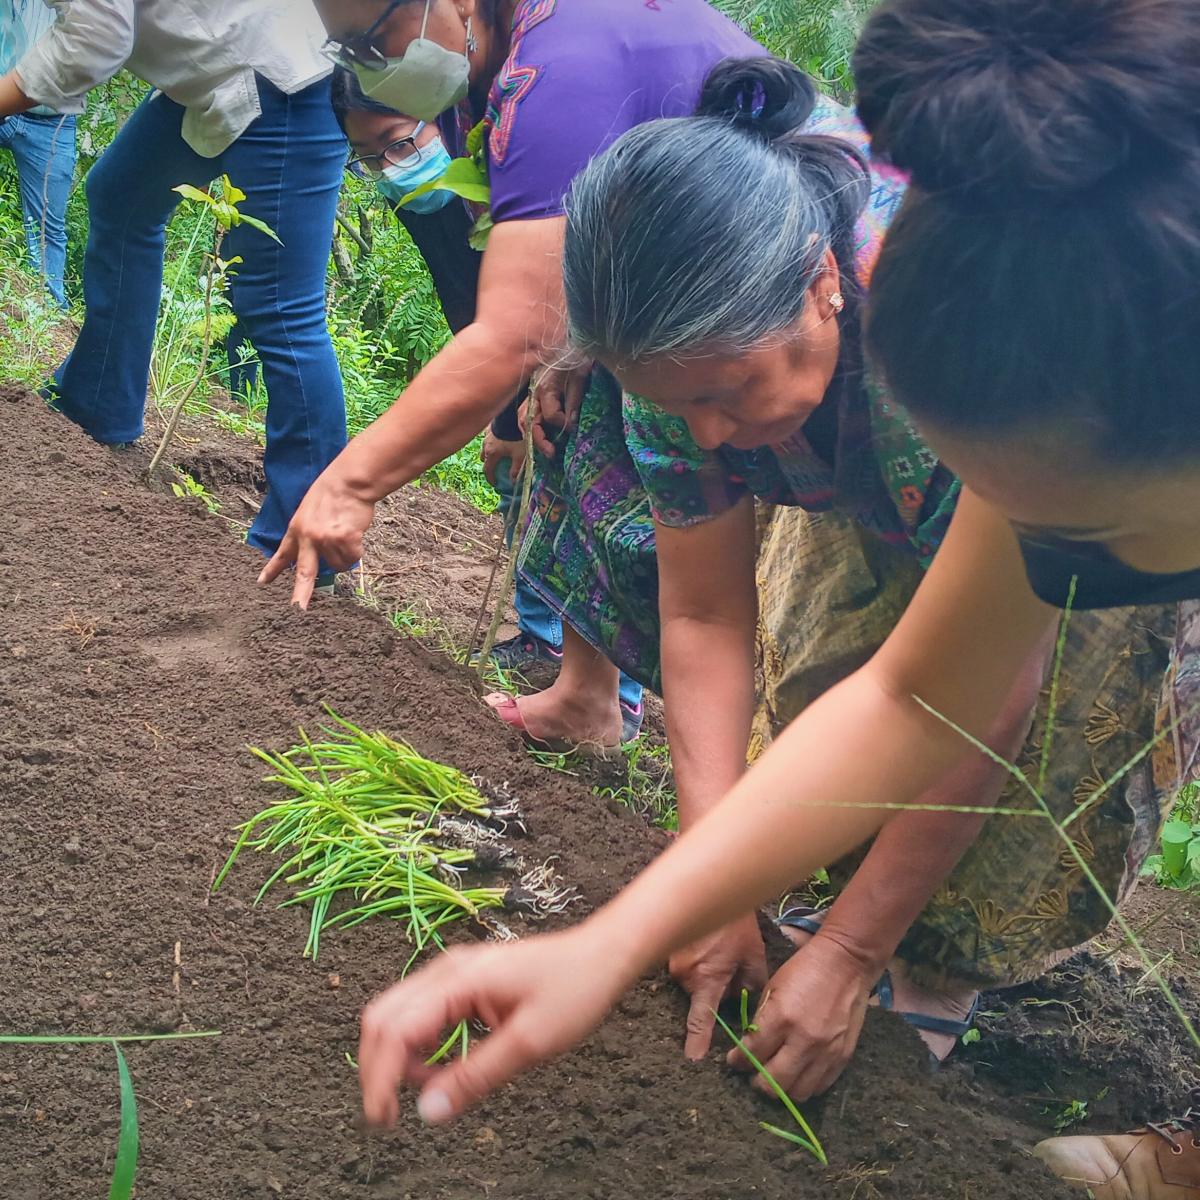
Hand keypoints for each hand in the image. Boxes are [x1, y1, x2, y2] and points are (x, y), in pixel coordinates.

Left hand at [258, 470, 375, 607]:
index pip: (282, 554)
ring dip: (345, 555)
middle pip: (305, 573)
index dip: (273, 570)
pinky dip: (356, 550)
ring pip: (339, 565)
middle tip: (297, 610)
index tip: (262, 583)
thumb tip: (318, 560)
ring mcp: (326, 540)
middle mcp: (308, 537)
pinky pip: (353, 558)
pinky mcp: (344, 539)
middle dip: (300, 594)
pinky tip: (354, 533)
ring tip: (346, 534)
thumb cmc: (332, 495)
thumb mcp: (310, 513)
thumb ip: (309, 535)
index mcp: (296, 530)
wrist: (348, 482)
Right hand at [359, 926, 634, 1127]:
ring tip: (427, 1093)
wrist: (603, 954)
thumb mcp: (529, 1043)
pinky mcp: (463, 980)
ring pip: (398, 1014)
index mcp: (458, 980)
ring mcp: (453, 971)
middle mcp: (447, 970)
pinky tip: (440, 1070)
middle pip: (383, 1018)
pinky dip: (418, 1045)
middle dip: (378, 1069)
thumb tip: (427, 1112)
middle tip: (390, 1116)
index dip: (380, 1080)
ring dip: (398, 1058)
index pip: (395, 1031)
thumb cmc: (574, 990)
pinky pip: (422, 1013)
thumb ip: (475, 1077)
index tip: (383, 1122)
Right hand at [481, 428, 525, 487]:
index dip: (490, 478)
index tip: (495, 483)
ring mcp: (486, 435)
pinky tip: (499, 439)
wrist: (513, 416)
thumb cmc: (517, 437)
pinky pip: (489, 437)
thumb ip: (516, 469)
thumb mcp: (519, 455)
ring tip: (497, 453)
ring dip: (489, 452)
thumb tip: (513, 482)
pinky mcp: (491, 426)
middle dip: (489, 464)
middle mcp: (485, 445)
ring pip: (485, 447)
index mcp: (491, 454)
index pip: (487, 470)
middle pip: (484, 458)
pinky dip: (492, 441)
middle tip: (495, 468)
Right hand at [526, 361, 590, 456]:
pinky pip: (527, 415)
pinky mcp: (533, 396)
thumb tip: (571, 424)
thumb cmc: (575, 358)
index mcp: (545, 389)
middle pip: (529, 422)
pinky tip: (540, 437)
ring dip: (533, 436)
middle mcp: (534, 394)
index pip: (550, 415)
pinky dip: (531, 428)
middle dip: (539, 440)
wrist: (569, 343)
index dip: (563, 423)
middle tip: (552, 453)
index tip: (574, 426)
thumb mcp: (579, 378)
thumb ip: (574, 401)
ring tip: (546, 449)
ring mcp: (531, 395)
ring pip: (523, 420)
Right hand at [669, 913, 767, 1059]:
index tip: (693, 1059)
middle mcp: (685, 975)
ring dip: (708, 975)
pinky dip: (698, 963)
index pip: (700, 1019)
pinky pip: (687, 969)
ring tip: (720, 951)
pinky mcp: (669, 953)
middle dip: (717, 990)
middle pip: (703, 998)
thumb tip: (745, 1003)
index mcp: (707, 979)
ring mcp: (673, 963)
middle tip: (730, 964)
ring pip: (695, 983)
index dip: (697, 1041)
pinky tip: (709, 946)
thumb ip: (751, 986)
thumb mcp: (753, 956)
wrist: (711, 891)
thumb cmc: (736, 924)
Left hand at [730, 931, 875, 1101]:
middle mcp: (804, 1040)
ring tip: (775, 1077)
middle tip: (753, 1074)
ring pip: (797, 1093)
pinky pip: (819, 1087)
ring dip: (782, 1089)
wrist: (846, 963)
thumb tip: (749, 1047)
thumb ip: (762, 1021)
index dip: (737, 1061)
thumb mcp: (773, 987)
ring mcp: (826, 1052)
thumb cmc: (804, 969)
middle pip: (773, 1084)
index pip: (752, 1055)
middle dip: (757, 1082)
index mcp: (782, 1018)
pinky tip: (798, 1074)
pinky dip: (805, 1085)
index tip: (734, 1061)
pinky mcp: (843, 1057)